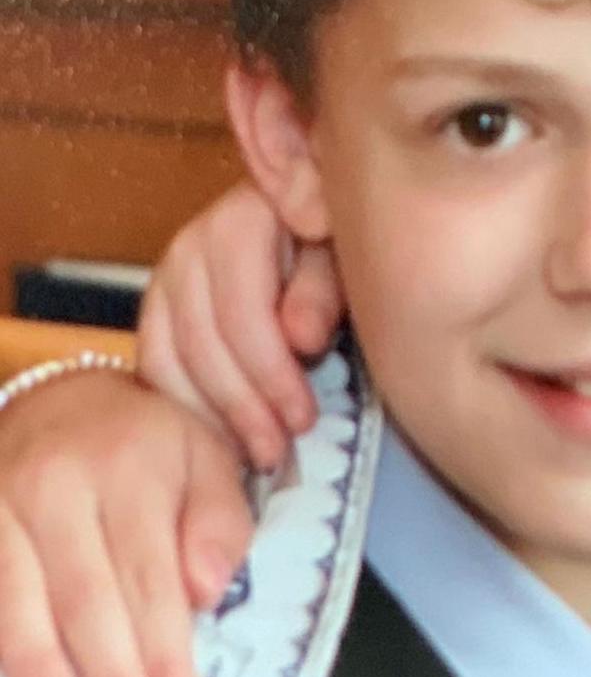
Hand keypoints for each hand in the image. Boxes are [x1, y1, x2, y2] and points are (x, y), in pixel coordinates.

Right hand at [0, 369, 249, 676]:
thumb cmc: (143, 440)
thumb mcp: (204, 455)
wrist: (57, 397)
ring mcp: (0, 514)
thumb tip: (206, 593)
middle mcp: (54, 490)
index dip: (163, 648)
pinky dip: (11, 655)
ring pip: (21, 619)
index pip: (148, 577)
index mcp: (128, 469)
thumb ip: (218, 521)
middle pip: (84, 606)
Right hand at [137, 181, 344, 471]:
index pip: (244, 314)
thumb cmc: (337, 237)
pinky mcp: (158, 308)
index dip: (272, 375)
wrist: (307, 222)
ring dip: (209, 418)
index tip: (303, 420)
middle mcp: (189, 246)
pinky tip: (219, 438)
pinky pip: (156, 367)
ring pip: (168, 362)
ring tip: (252, 455)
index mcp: (239, 221)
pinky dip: (185, 408)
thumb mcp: (347, 250)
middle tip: (278, 452)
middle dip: (242, 407)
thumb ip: (325, 286)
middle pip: (201, 344)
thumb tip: (301, 337)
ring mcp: (166, 277)